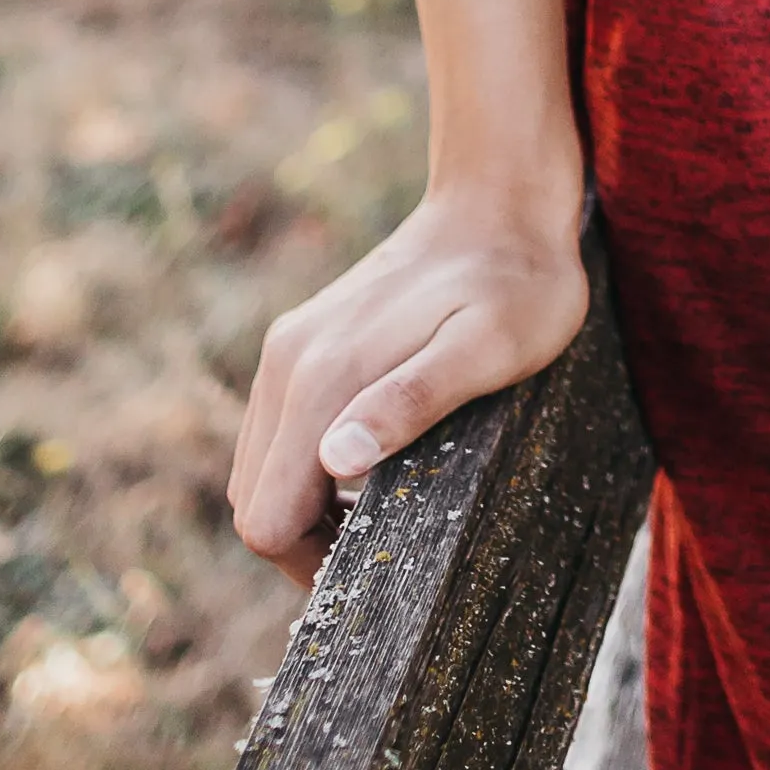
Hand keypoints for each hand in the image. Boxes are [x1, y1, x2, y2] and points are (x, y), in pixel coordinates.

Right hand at [229, 182, 590, 583]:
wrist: (501, 201)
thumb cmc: (516, 284)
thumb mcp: (490, 349)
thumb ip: (413, 402)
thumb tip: (335, 461)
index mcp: (321, 375)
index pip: (267, 518)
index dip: (309, 565)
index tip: (371, 568)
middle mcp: (287, 362)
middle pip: (253, 501)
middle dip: (305, 543)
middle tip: (383, 544)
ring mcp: (290, 349)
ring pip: (259, 470)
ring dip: (305, 508)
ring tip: (382, 510)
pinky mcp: (304, 342)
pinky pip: (279, 434)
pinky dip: (306, 470)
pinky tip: (372, 466)